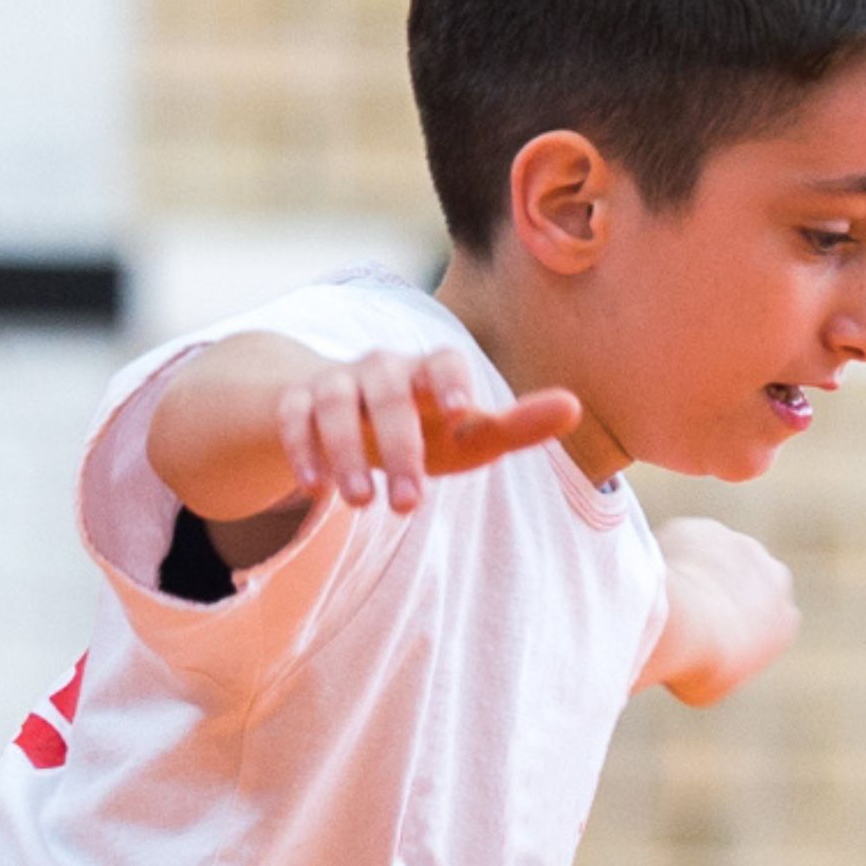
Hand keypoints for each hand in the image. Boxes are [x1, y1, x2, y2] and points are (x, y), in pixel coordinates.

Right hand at [264, 341, 582, 517]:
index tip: (458, 411)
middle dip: (397, 448)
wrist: (343, 413)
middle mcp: (382, 368)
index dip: (449, 379)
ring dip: (343, 452)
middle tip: (408, 506)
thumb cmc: (422, 427)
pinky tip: (312, 489)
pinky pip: (291, 417)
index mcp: (429, 372)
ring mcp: (335, 382)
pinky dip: (299, 448)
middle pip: (388, 394)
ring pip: (334, 404)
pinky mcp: (295, 401)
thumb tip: (574, 406)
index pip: (443, 359)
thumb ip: (516, 426)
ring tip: (360, 504)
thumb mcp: (468, 434)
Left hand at [648, 517, 798, 704]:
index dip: (738, 626)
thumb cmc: (697, 665)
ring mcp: (740, 547)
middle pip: (747, 581)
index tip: (712, 636)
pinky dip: (669, 555)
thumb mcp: (712, 685)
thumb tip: (692, 660)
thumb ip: (716, 663)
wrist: (682, 623)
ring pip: (714, 556)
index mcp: (785, 619)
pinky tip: (652, 578)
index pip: (767, 618)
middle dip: (726, 590)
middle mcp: (774, 576)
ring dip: (697, 570)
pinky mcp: (704, 530)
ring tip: (667, 595)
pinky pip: (682, 542)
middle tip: (690, 613)